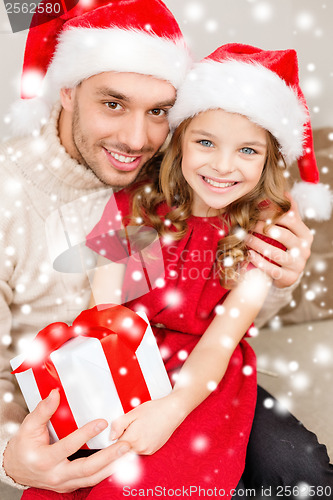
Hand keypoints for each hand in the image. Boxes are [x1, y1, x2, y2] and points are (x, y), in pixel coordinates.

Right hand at [3, 389, 129, 491]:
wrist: (16, 469)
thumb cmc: (24, 446)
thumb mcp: (28, 426)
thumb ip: (43, 410)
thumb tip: (54, 393)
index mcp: (44, 459)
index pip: (68, 447)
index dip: (85, 434)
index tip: (102, 422)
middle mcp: (55, 475)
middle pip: (86, 469)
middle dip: (108, 458)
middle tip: (125, 445)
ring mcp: (64, 483)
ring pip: (92, 478)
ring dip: (112, 467)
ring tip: (128, 454)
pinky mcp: (70, 485)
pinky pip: (91, 481)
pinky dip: (107, 472)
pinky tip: (120, 462)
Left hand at [111, 397, 182, 454]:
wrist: (173, 411)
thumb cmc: (154, 410)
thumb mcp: (133, 413)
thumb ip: (118, 425)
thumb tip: (110, 437)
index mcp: (132, 439)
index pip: (114, 446)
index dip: (114, 438)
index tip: (116, 432)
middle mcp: (140, 448)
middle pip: (122, 449)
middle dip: (122, 440)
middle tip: (128, 426)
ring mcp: (147, 451)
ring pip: (131, 450)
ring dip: (130, 442)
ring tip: (137, 427)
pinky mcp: (153, 450)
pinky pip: (140, 450)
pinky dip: (138, 443)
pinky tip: (143, 432)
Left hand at [246, 194, 312, 287]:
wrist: (286, 273)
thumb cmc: (284, 246)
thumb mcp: (288, 229)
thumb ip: (287, 212)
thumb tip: (284, 192)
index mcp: (305, 234)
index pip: (290, 219)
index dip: (272, 213)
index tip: (256, 210)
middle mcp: (304, 250)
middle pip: (282, 235)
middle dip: (263, 228)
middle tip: (248, 224)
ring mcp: (298, 265)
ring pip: (276, 253)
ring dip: (257, 244)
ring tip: (244, 238)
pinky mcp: (289, 278)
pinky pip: (272, 269)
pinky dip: (258, 261)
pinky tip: (249, 254)